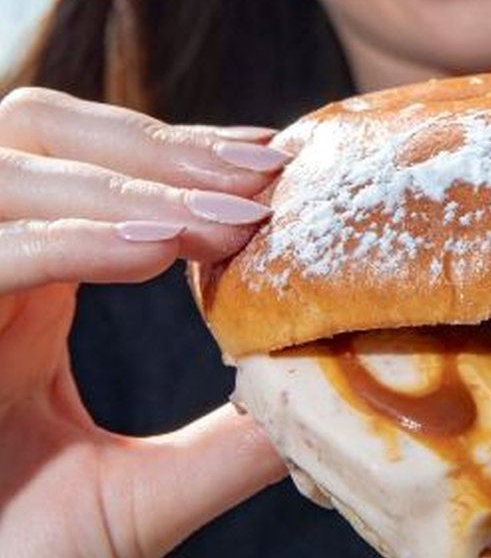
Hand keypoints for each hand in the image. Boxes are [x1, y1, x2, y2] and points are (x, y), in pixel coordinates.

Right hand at [0, 89, 288, 554]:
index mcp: (29, 286)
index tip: (273, 160)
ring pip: (18, 169)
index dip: (184, 151)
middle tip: (261, 174)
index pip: (102, 169)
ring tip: (227, 220)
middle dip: (158, 142)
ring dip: (131, 183)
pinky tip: (158, 252)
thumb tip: (324, 399)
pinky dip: (75, 240)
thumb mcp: (137, 496)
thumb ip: (224, 445)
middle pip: (48, 130)